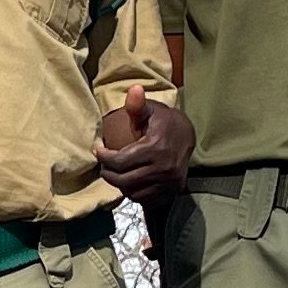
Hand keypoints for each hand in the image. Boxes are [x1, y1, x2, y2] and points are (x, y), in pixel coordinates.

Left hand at [92, 78, 190, 198]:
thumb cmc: (164, 121)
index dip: (104, 158)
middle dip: (109, 174)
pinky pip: (146, 199)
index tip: (98, 151)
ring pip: (134, 192)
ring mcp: (169, 182)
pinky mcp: (172, 191)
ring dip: (120, 184)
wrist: (189, 136)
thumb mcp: (152, 110)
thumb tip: (134, 88)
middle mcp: (164, 169)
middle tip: (103, 166)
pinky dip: (134, 192)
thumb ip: (138, 105)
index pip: (121, 161)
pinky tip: (129, 181)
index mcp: (156, 148)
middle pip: (125, 180)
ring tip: (115, 173)